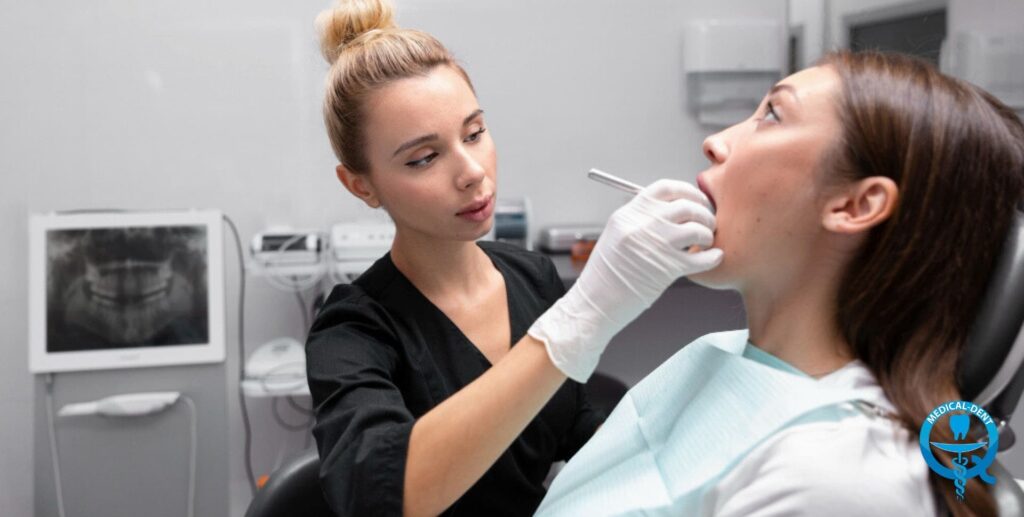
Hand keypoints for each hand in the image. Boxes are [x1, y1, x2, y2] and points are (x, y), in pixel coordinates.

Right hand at [529, 179, 722, 381]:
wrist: (594, 304)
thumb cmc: (605, 275)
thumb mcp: (616, 236)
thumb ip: (641, 221)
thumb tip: (673, 212)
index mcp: (628, 214)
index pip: (665, 188)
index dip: (687, 191)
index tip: (696, 200)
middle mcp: (642, 224)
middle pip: (686, 205)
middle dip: (704, 213)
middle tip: (708, 222)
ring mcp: (656, 245)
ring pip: (697, 228)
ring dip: (708, 234)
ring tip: (706, 242)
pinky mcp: (667, 268)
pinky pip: (702, 258)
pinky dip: (713, 257)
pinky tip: (714, 257)